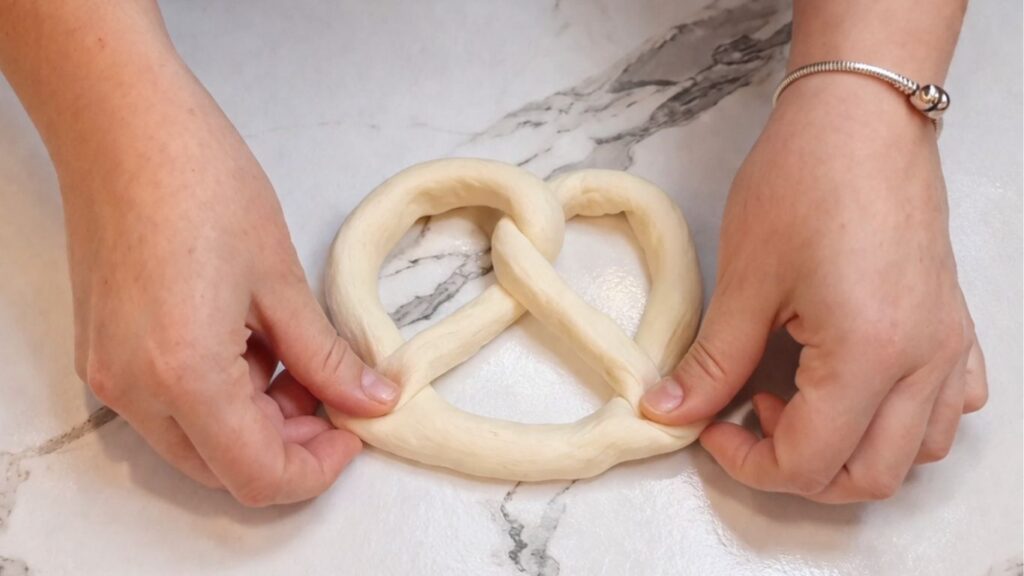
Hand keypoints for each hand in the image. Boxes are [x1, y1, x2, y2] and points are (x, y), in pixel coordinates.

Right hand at [64, 70, 398, 505]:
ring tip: (298, 357)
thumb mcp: (281, 279)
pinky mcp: (103, 352)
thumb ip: (327, 356)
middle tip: (336, 395)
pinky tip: (253, 344)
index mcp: (184, 376)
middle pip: (224, 469)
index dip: (317, 468)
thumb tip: (371, 398)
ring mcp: (109, 373)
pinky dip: (220, 397)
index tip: (355, 430)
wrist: (120, 123)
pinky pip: (169, 407)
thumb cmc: (199, 182)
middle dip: (289, 445)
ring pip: (197, 442)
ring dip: (257, 421)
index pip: (258, 476)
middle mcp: (134, 390)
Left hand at [641, 75, 987, 502]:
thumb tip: (667, 411)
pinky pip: (946, 406)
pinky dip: (900, 420)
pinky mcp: (953, 324)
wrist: (862, 117)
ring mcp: (949, 345)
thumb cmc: (803, 181)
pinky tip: (854, 382)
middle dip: (799, 470)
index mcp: (870, 355)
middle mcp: (924, 362)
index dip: (748, 462)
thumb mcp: (745, 279)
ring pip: (916, 451)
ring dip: (851, 450)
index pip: (811, 462)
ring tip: (798, 394)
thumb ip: (712, 362)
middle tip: (749, 417)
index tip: (710, 427)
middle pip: (871, 476)